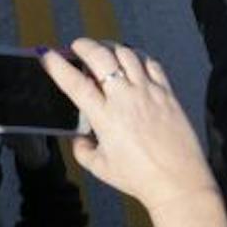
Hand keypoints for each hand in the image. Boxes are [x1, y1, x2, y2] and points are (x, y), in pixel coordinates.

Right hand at [36, 40, 226, 226]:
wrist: (178, 181)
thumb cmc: (139, 177)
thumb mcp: (101, 168)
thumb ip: (83, 150)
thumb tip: (80, 139)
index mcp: (105, 116)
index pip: (75, 83)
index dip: (58, 66)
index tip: (48, 55)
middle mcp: (125, 98)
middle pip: (101, 57)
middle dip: (84, 45)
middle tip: (77, 46)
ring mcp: (148, 92)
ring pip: (127, 54)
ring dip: (111, 48)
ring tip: (105, 52)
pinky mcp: (167, 93)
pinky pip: (152, 64)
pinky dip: (139, 58)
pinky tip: (134, 63)